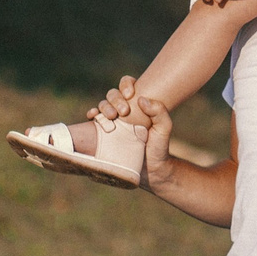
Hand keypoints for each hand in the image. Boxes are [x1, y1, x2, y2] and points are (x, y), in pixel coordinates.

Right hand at [89, 77, 183, 191]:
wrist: (150, 171)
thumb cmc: (158, 147)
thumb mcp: (164, 128)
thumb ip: (159, 111)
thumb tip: (141, 98)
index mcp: (138, 104)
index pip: (128, 85)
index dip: (126, 84)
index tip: (131, 93)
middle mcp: (124, 110)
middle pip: (113, 94)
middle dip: (115, 99)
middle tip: (124, 111)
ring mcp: (113, 121)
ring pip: (103, 105)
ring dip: (104, 106)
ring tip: (111, 117)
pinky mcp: (104, 133)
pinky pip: (95, 120)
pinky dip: (92, 114)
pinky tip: (92, 116)